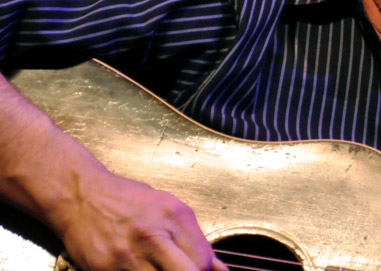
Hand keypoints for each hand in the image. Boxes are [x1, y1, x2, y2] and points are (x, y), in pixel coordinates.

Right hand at [55, 171, 227, 270]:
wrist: (81, 197)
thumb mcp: (170, 208)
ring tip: (160, 267)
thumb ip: (195, 239)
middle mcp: (152, 236)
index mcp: (173, 216)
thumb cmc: (126, 201)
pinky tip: (144, 269)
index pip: (203, 260)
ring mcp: (127, 257)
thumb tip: (219, 269)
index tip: (202, 270)